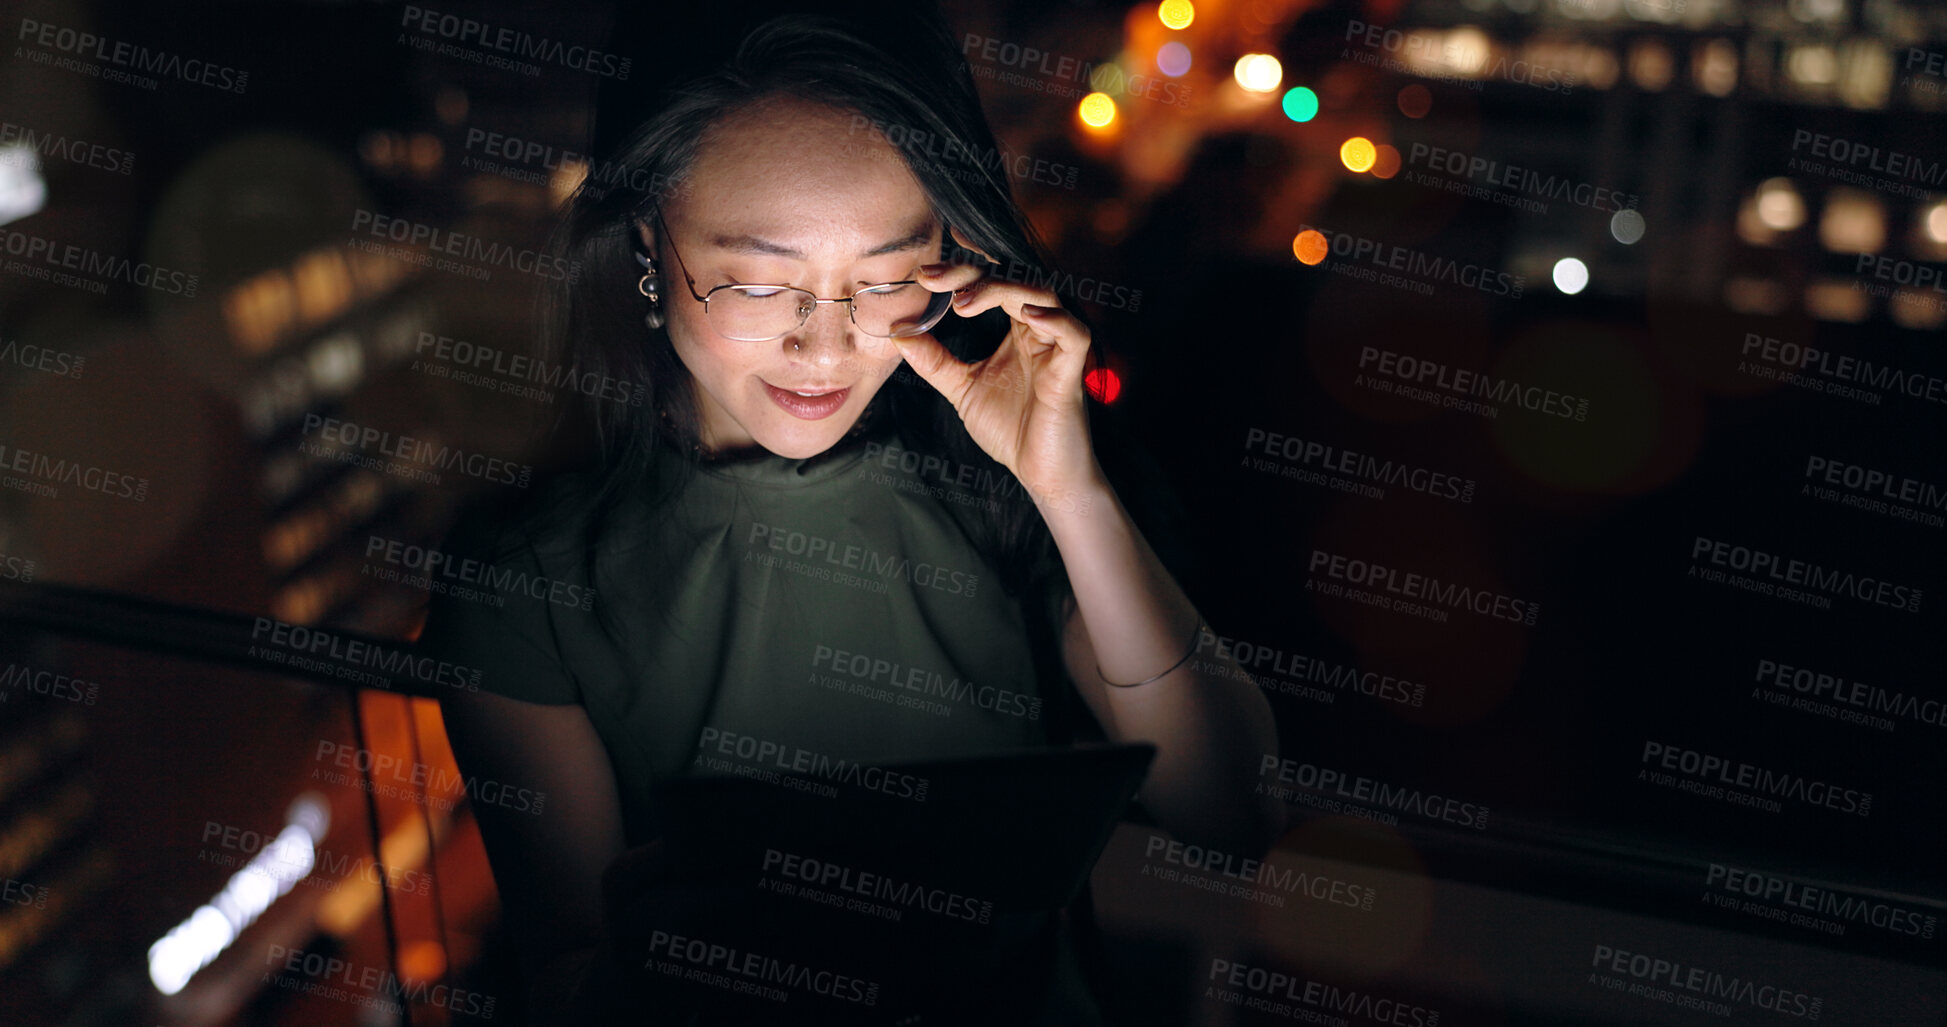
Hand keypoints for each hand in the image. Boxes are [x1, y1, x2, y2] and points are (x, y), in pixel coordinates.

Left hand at [894, 228, 1103, 506]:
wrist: (1041, 473)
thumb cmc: (1011, 429)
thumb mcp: (961, 388)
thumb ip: (934, 361)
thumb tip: (899, 333)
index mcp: (1017, 330)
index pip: (992, 284)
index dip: (960, 273)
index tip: (923, 276)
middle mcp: (1039, 331)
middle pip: (1015, 279)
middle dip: (974, 274)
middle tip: (934, 279)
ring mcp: (1057, 349)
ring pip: (1044, 296)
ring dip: (1004, 291)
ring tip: (964, 303)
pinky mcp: (1071, 372)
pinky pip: (1074, 334)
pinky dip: (1054, 320)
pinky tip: (1026, 316)